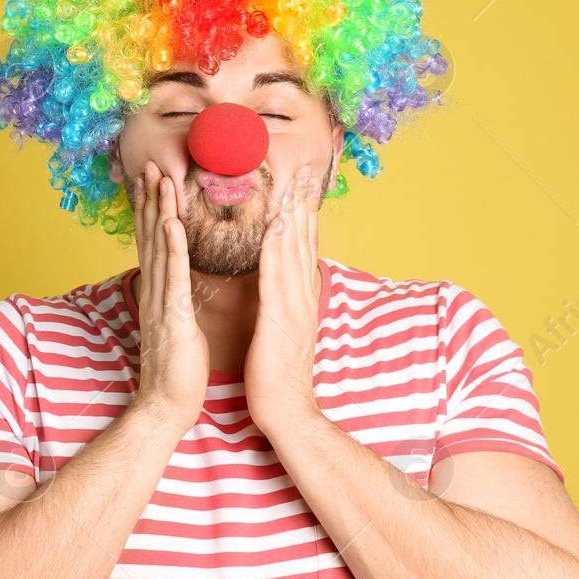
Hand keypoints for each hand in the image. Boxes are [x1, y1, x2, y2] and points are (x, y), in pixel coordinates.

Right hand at [128, 161, 209, 434]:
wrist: (167, 405)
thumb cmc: (178, 369)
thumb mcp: (177, 324)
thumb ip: (174, 298)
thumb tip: (176, 280)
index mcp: (159, 292)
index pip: (153, 242)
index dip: (151, 208)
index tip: (153, 178)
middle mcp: (155, 291)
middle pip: (150, 236)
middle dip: (150, 198)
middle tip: (149, 163)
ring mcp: (161, 302)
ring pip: (160, 248)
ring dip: (159, 211)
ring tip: (160, 179)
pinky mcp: (173, 317)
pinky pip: (173, 277)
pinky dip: (172, 247)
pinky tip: (172, 223)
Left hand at [244, 167, 322, 431]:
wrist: (287, 410)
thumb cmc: (278, 373)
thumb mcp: (282, 329)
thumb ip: (284, 301)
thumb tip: (283, 282)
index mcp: (300, 297)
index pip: (303, 246)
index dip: (303, 213)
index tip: (302, 183)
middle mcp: (302, 295)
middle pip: (304, 240)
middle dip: (303, 203)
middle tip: (304, 168)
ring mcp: (294, 306)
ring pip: (294, 251)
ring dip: (294, 215)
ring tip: (293, 183)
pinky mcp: (279, 319)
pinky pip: (277, 277)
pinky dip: (277, 249)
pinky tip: (275, 227)